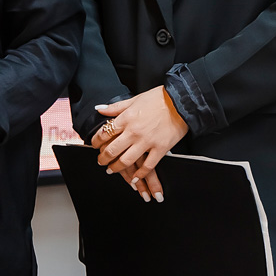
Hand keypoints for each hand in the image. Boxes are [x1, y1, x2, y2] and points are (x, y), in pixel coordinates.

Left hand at [93, 86, 188, 200]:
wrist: (181, 101)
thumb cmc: (158, 98)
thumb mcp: (134, 99)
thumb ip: (116, 107)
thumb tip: (99, 109)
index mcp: (126, 118)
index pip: (104, 133)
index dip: (96, 141)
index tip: (94, 145)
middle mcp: (134, 132)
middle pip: (112, 150)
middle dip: (103, 158)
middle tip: (100, 161)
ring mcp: (147, 142)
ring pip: (126, 160)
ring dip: (116, 167)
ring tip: (112, 170)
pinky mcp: (161, 149)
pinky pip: (148, 166)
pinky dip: (140, 174)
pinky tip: (135, 177)